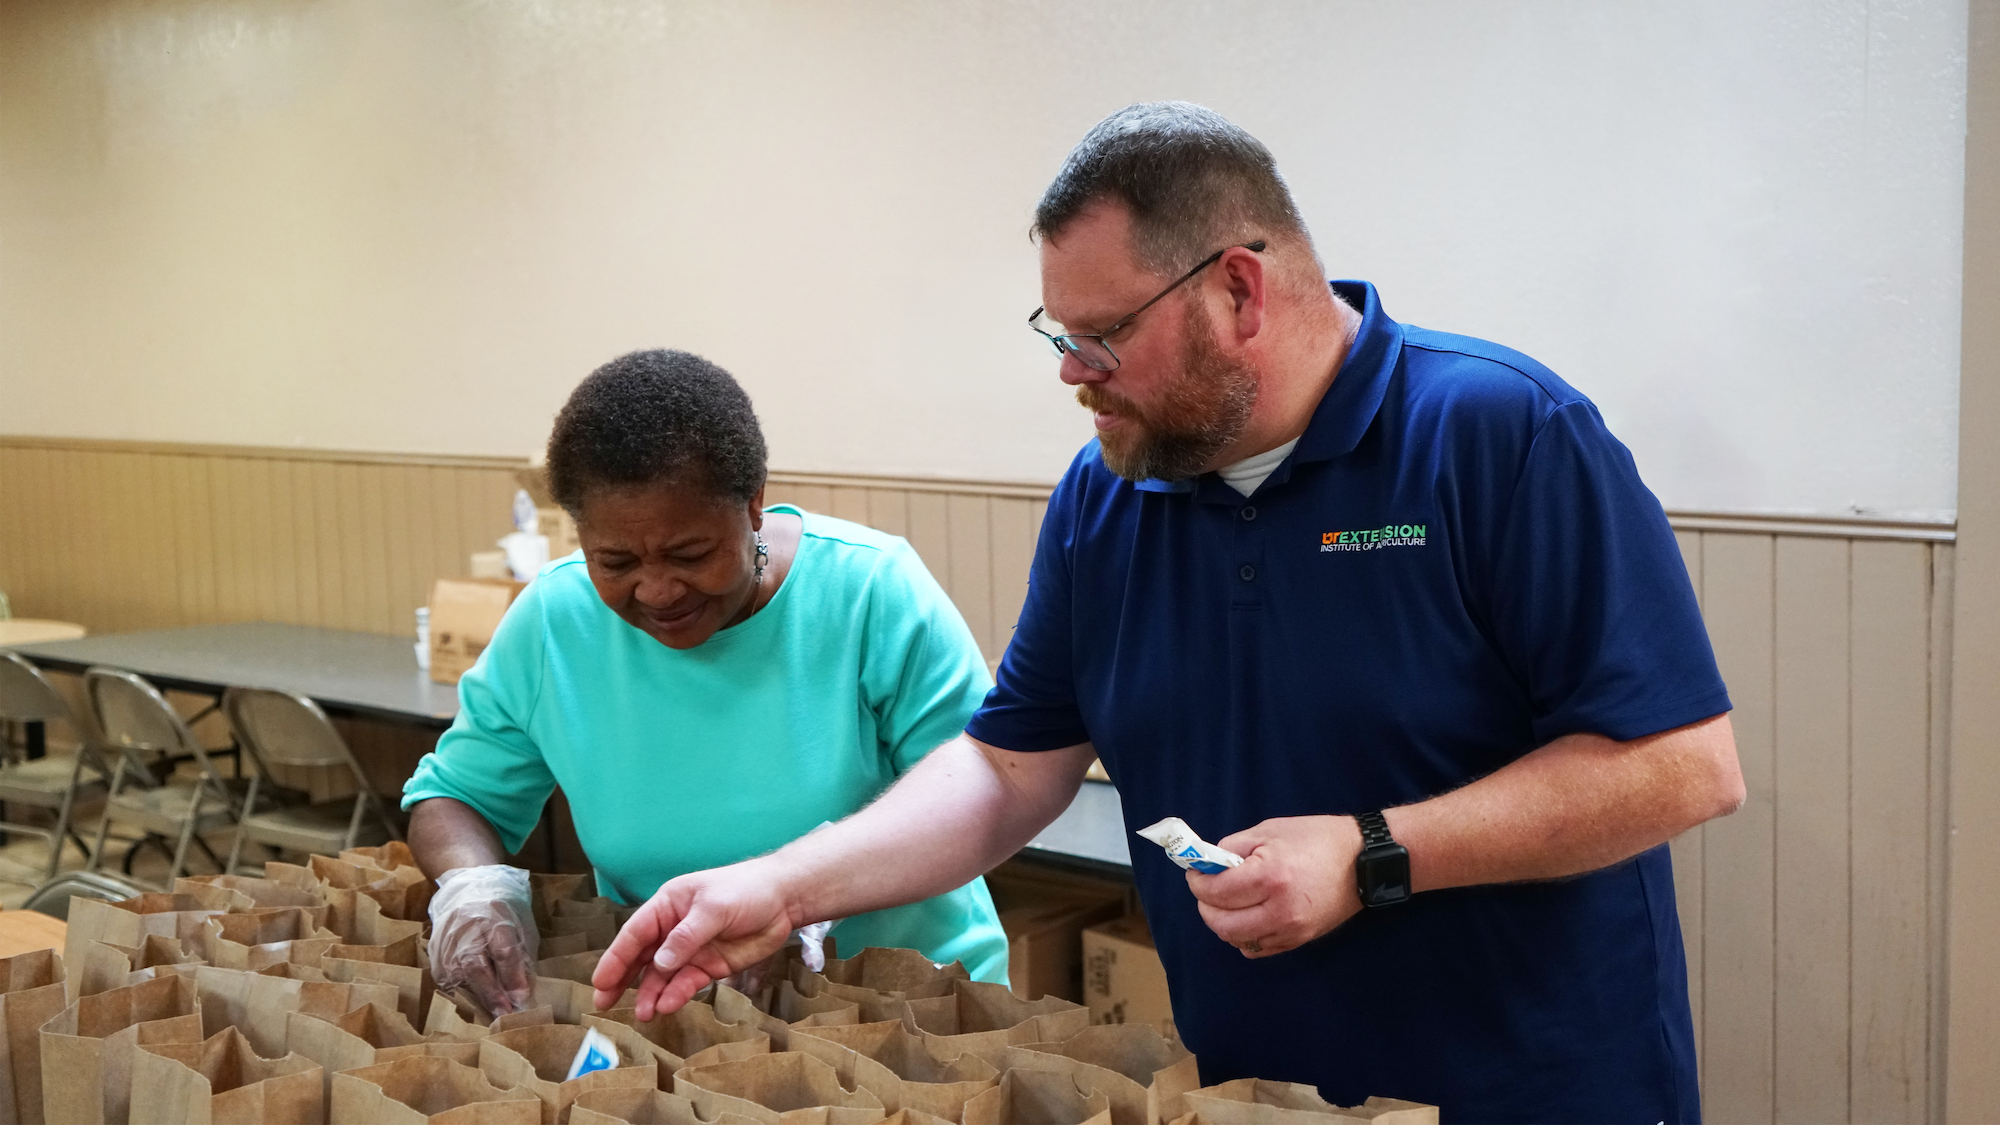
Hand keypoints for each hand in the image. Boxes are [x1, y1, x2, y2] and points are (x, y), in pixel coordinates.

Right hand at [428, 865, 537, 1014]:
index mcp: (495, 915)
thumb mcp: (521, 922)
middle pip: (477, 966)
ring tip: (489, 1011)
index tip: (521, 997)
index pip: (503, 950)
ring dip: (474, 995)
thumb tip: (522, 989)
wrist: (469, 883)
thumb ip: (522, 953)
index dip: (513, 976)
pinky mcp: (435, 947)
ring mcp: (447, 937)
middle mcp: (467, 927)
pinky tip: (469, 998)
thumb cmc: (503, 906)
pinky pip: (444, 975)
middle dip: (492, 994)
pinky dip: (458, 989)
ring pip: (458, 974)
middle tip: (504, 1014)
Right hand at [591, 857, 798, 1020]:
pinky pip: (686, 983)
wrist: (784, 900)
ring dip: (650, 994)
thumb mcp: (714, 908)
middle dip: (622, 980)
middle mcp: (673, 930)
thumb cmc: (746, 890)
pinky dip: (676, 995)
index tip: (600, 981)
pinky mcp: (709, 966)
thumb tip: (660, 963)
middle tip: (603, 1004)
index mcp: (667, 906)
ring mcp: (690, 950)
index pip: (634, 933)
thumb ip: (686, 936)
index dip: (615, 957)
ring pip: (662, 976)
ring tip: (643, 1014)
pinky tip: (667, 1005)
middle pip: (641, 957)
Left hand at [1186, 815, 1363, 957]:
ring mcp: (1291, 930)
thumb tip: (1207, 864)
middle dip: (1205, 905)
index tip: (1197, 873)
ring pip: (1236, 940)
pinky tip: (1248, 916)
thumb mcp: (1269, 831)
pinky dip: (1244, 936)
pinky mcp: (1299, 941)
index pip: (1216, 892)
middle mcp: (1279, 909)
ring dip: (1223, 922)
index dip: (1198, 882)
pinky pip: (1257, 949)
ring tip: (1228, 902)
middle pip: (1221, 923)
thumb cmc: (1316, 839)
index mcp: (1270, 876)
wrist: (1363, 862)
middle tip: (1207, 889)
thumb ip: (1232, 848)